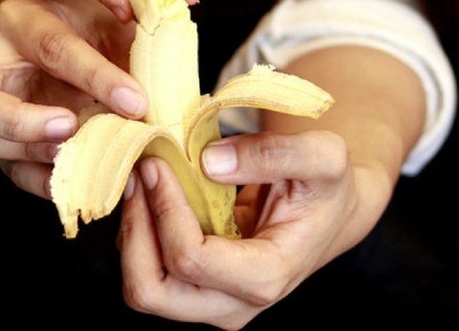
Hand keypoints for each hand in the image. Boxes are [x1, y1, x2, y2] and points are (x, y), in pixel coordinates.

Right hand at [0, 0, 142, 197]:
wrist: (63, 41)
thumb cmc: (88, 29)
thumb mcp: (109, 22)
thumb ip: (132, 43)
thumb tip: (169, 79)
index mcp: (19, 20)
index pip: (51, 47)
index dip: (96, 77)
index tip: (138, 103)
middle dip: (17, 122)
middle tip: (70, 129)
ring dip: (28, 155)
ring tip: (81, 160)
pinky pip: (7, 171)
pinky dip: (43, 182)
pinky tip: (82, 182)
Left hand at [119, 131, 378, 329]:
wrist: (327, 212)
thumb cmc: (325, 185)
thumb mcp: (322, 156)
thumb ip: (275, 153)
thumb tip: (209, 161)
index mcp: (267, 277)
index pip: (191, 259)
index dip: (165, 209)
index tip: (157, 162)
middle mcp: (233, 305)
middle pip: (151, 291)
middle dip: (135, 228)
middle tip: (139, 173)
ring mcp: (210, 303)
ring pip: (141, 288)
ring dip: (132, 231)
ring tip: (141, 179)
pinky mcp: (193, 290)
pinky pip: (145, 272)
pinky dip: (138, 232)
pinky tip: (151, 193)